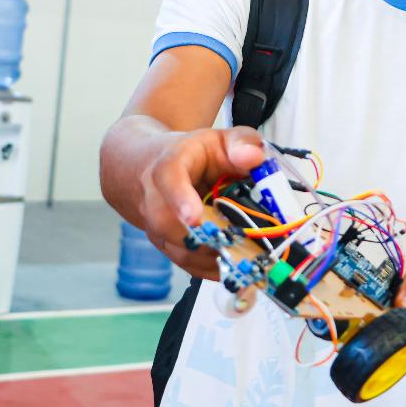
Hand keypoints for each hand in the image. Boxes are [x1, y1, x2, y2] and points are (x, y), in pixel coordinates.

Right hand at [140, 126, 264, 278]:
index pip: (168, 180)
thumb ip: (241, 142)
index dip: (180, 199)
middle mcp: (155, 198)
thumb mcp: (220, 138)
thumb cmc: (191, 155)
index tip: (194, 217)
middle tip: (236, 239)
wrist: (152, 167)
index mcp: (169, 165)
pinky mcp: (166, 245)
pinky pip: (186, 264)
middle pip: (166, 223)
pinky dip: (212, 268)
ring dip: (212, 255)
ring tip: (244, 253)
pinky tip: (236, 263)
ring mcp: (157, 225)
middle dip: (202, 236)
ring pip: (177, 249)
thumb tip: (253, 156)